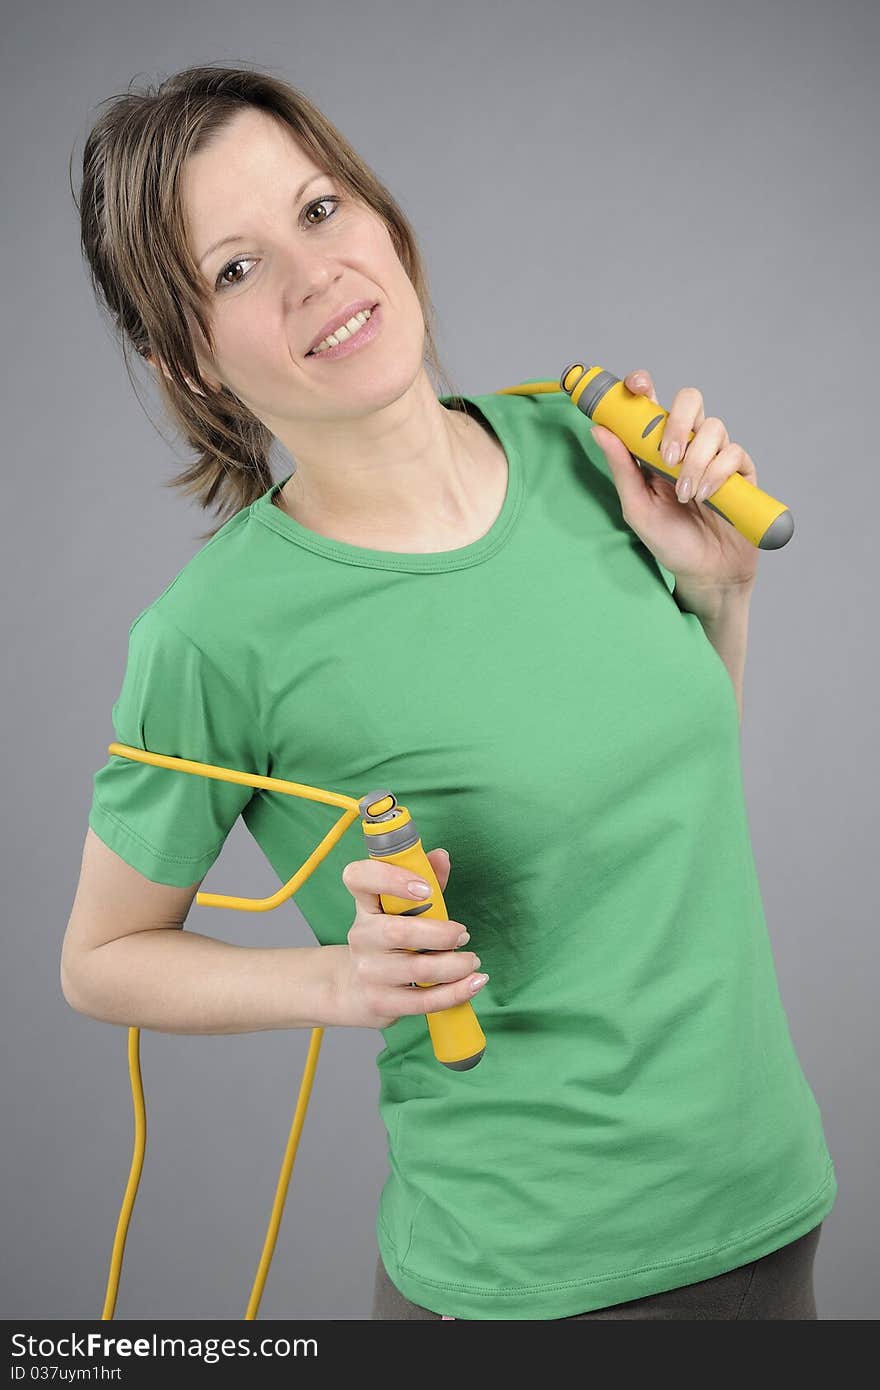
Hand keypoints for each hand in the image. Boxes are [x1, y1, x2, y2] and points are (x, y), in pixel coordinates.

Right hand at [333, 848, 486, 1029]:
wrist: (355, 990)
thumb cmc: (389, 942)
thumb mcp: (402, 908)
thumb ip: (426, 879)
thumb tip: (441, 857)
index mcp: (366, 904)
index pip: (359, 878)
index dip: (389, 878)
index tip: (424, 888)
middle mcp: (361, 935)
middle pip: (397, 932)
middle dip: (441, 934)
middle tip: (463, 934)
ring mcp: (368, 971)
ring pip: (416, 969)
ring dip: (454, 965)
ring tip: (472, 961)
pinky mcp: (380, 1001)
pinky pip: (423, 1000)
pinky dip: (455, 993)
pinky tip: (474, 983)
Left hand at [590, 370, 758, 613]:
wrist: (706, 573)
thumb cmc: (669, 541)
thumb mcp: (636, 507)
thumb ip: (622, 468)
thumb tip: (600, 430)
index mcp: (657, 449)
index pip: (652, 404)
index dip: (644, 386)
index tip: (637, 386)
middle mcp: (688, 445)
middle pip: (691, 400)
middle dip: (679, 421)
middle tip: (668, 455)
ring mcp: (716, 456)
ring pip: (714, 427)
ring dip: (697, 459)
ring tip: (686, 495)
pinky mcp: (741, 472)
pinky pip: (734, 453)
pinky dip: (717, 473)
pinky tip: (706, 497)